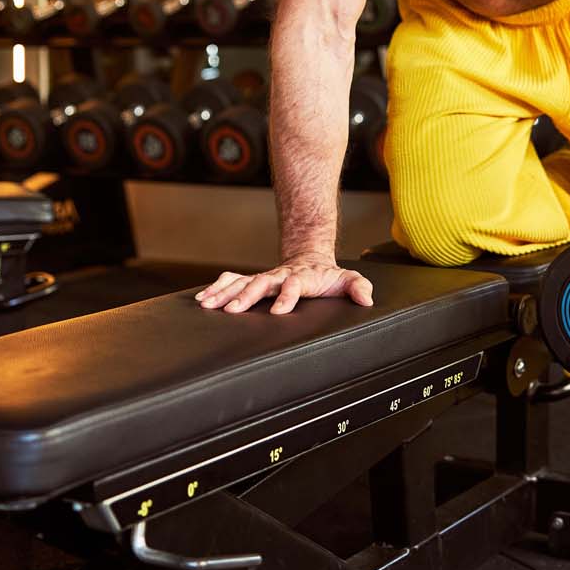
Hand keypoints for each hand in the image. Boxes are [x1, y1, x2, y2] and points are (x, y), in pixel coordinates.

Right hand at [196, 256, 374, 314]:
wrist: (310, 258)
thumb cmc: (328, 276)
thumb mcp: (347, 280)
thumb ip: (358, 287)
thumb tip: (366, 298)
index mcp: (301, 277)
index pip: (293, 285)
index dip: (287, 296)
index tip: (278, 311)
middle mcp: (280, 276)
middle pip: (261, 283)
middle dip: (246, 296)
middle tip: (232, 310)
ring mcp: (266, 278)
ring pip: (242, 282)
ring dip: (224, 292)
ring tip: (207, 303)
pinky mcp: (255, 281)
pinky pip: (233, 281)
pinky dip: (218, 288)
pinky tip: (203, 298)